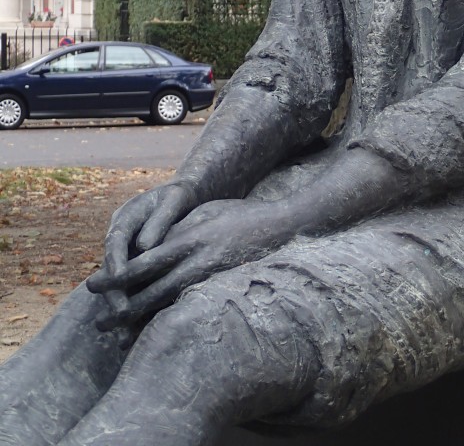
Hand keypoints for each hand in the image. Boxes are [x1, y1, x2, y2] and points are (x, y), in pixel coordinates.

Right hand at [87, 181, 198, 332]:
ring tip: (124, 336)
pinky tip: (138, 334)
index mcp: (125, 217)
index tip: (117, 277)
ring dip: (122, 308)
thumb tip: (144, 246)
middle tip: (120, 314)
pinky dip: (136, 309)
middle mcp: (121, 238)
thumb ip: (159, 220)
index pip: (116, 240)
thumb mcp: (173, 200)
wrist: (184, 197)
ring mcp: (126, 255)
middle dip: (115, 293)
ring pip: (120, 285)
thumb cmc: (180, 196)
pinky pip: (134, 290)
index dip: (115, 260)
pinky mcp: (137, 269)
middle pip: (113, 268)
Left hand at [90, 200, 281, 327]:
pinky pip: (190, 312)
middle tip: (98, 324)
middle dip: (123, 308)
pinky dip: (168, 324)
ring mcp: (212, 280)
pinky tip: (154, 335)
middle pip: (153, 291)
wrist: (283, 226)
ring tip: (119, 338)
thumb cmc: (241, 215)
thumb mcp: (207, 212)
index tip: (93, 286)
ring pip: (169, 307)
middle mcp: (198, 262)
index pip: (145, 261)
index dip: (118, 277)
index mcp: (191, 239)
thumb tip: (150, 247)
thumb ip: (180, 229)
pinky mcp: (223, 292)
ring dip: (142, 323)